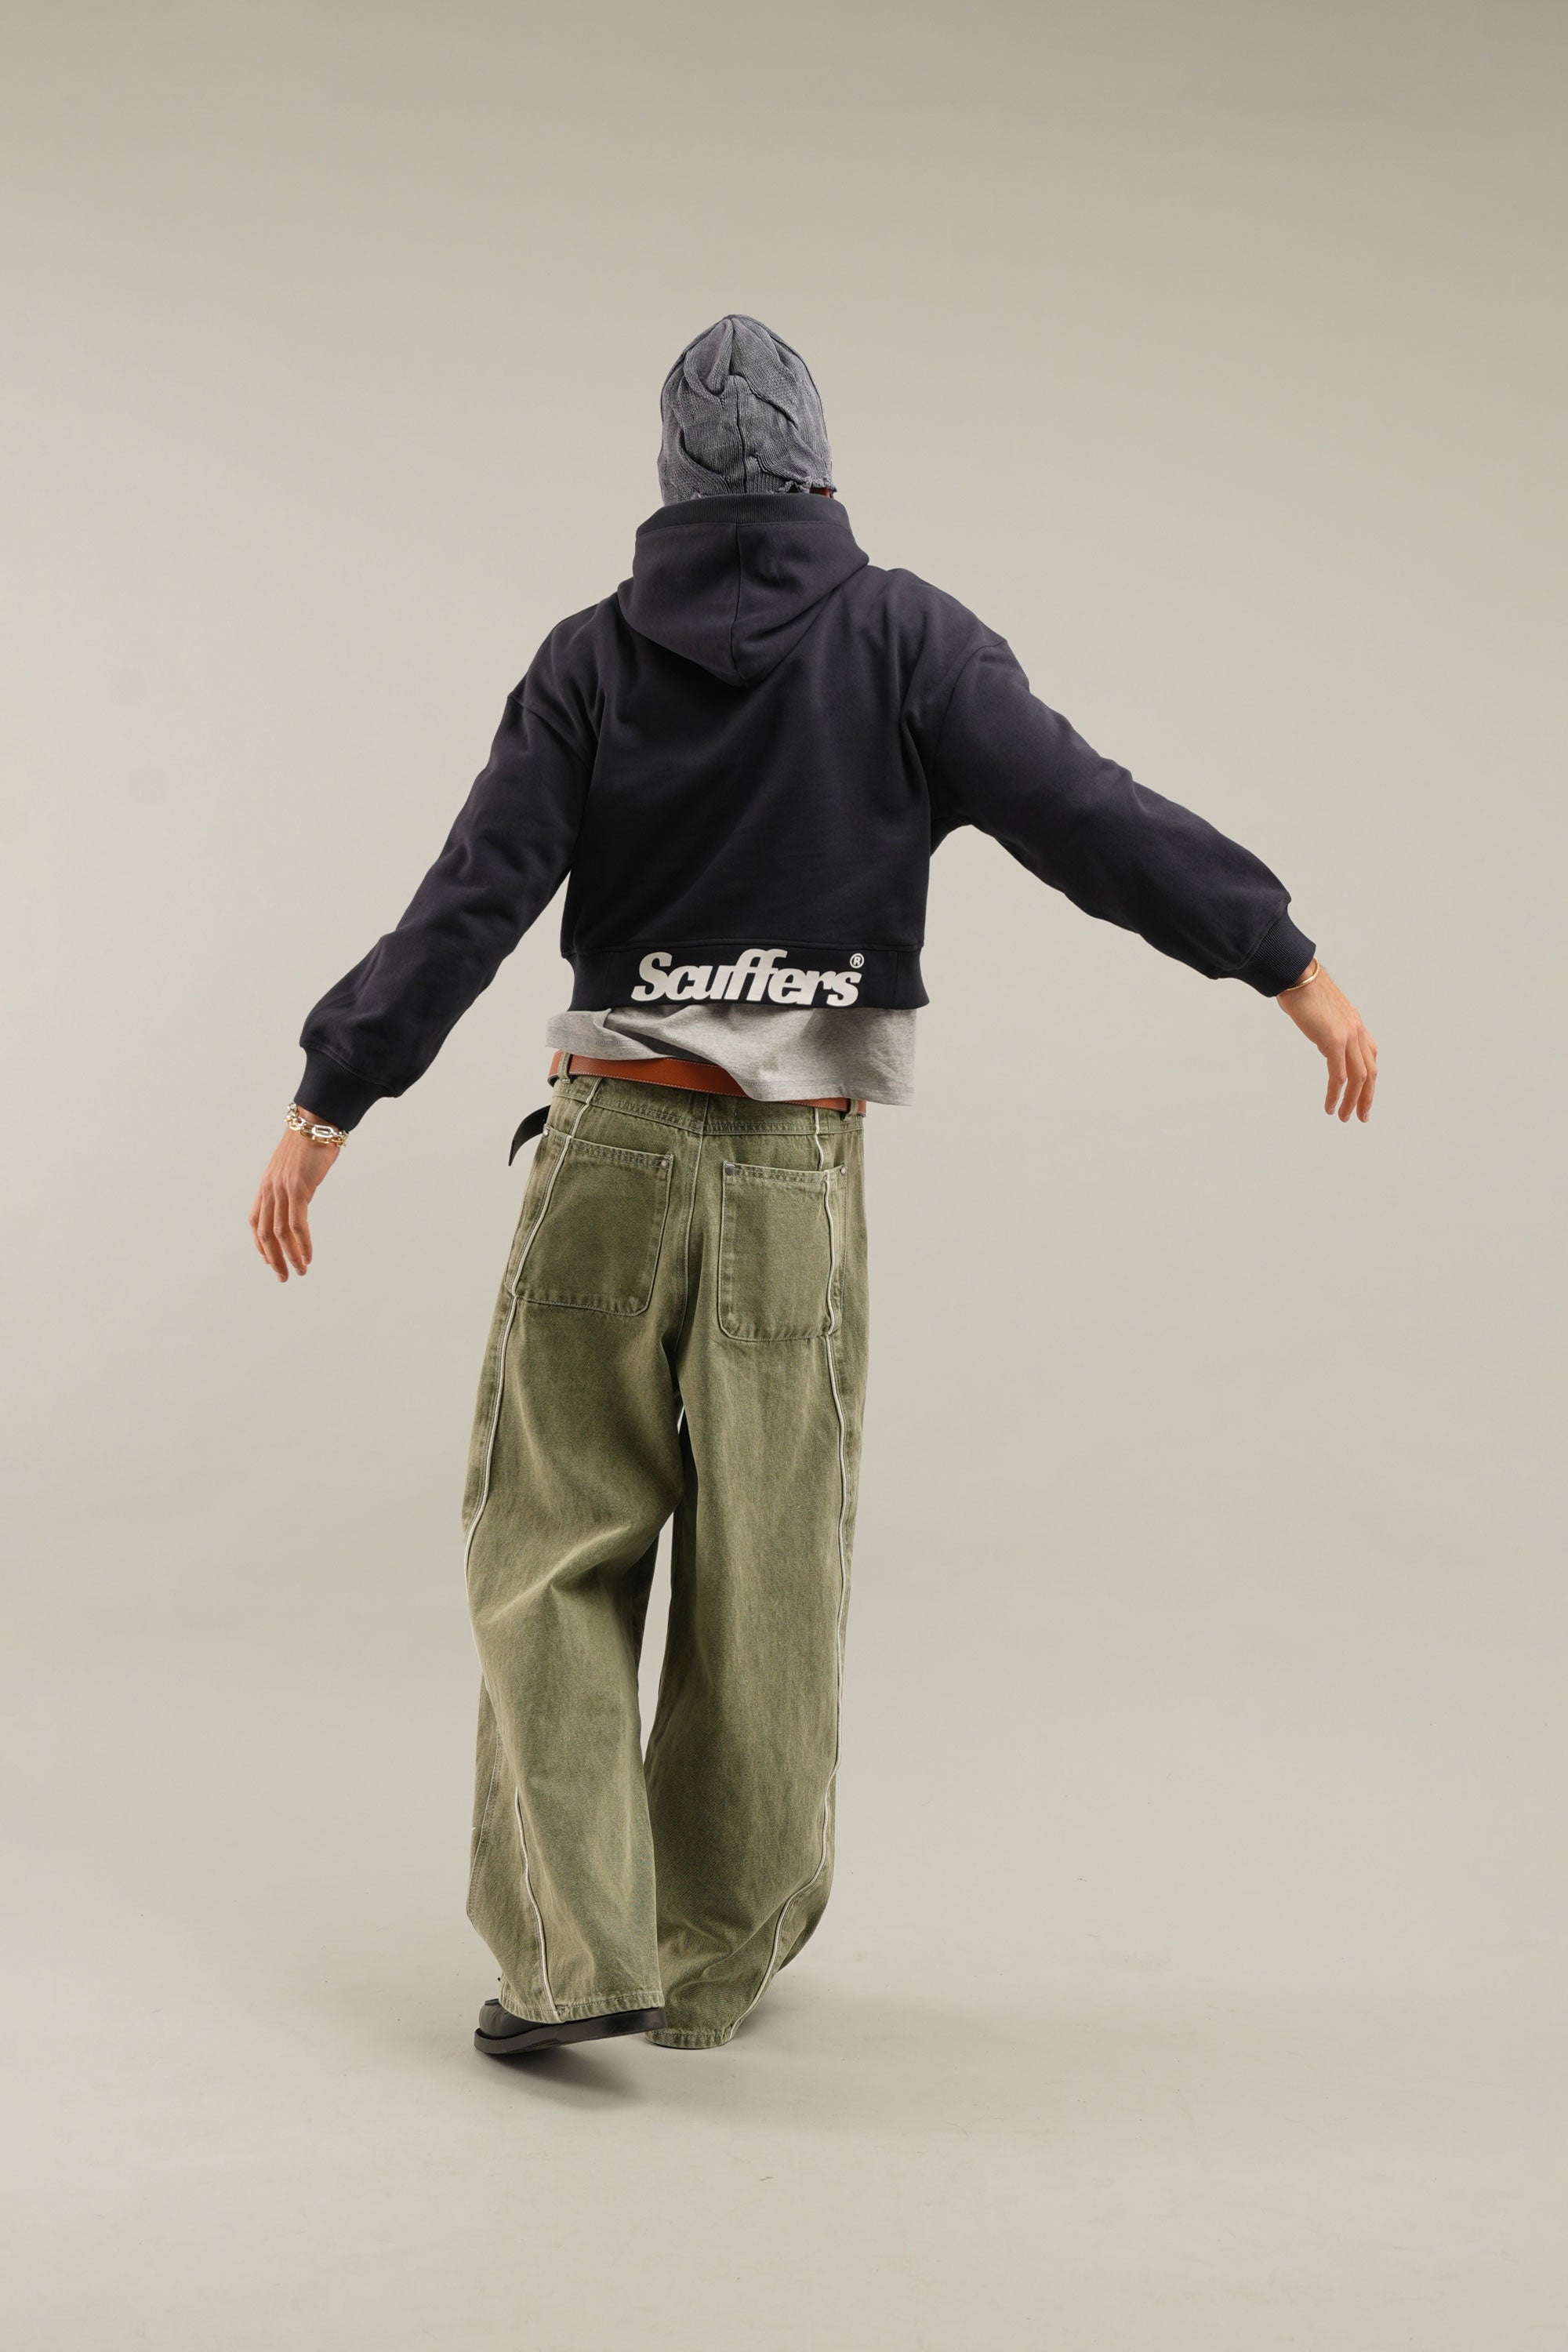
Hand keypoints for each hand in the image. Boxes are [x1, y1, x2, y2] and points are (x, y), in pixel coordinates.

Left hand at [249, 1108, 340, 1279]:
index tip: (270, 1262)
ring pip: (280, 1233)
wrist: (315, 1124)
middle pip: (265, 1233)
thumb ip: (291, 1187)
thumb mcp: (293, 1169)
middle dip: (273, 1259)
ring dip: (290, 1256)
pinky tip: (309, 1256)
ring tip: (300, 1271)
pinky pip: (297, 1224)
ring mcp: (282, 1190)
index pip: (255, 1222)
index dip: (260, 1245)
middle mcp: (269, 1190)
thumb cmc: (308, 1145)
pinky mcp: (298, 1189)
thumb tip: (298, 1200)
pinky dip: (303, 1244)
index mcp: (266, 1186)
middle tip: (283, 1277)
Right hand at [1276, 963, 1377, 1121]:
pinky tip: (1329, 1106)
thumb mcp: (1321, 1011)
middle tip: (1361, 1116)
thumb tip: (1319, 1033)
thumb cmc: (1302, 989)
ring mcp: (1348, 1036)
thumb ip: (1326, 1025)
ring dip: (1352, 1101)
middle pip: (1370, 1072)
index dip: (1369, 1079)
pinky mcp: (1333, 1041)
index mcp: (1355, 1024)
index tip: (1363, 1095)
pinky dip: (1335, 1094)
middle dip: (1367, 1097)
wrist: (1297, 976)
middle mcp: (1357, 1031)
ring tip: (1343, 1117)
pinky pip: (1339, 1076)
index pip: (1370, 1057)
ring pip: (1359, 1078)